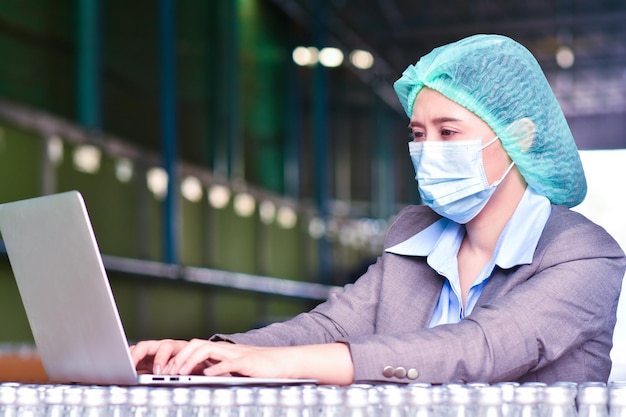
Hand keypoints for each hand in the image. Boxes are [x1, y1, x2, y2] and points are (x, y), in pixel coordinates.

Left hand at [132, 339, 353, 384]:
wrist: (285, 363)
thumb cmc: (260, 369)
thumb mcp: (233, 370)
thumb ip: (215, 371)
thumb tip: (197, 377)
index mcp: (220, 351)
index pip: (192, 347)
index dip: (175, 357)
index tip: (160, 371)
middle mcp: (225, 349)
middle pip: (194, 345)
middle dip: (177, 358)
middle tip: (163, 373)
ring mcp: (235, 354)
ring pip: (206, 350)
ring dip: (189, 361)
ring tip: (178, 374)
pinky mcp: (247, 362)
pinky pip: (228, 363)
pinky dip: (216, 368)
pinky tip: (207, 375)